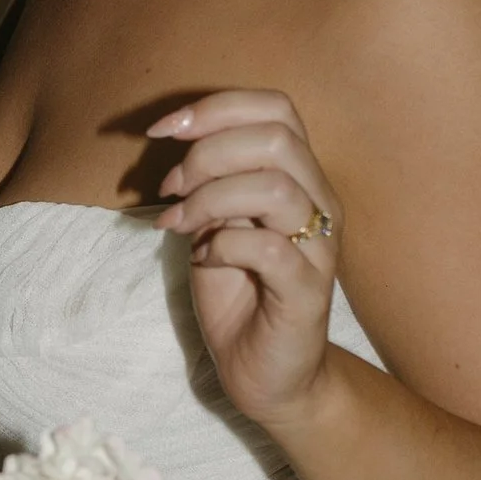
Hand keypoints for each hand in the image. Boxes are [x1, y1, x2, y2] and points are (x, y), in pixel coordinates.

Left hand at [149, 87, 341, 430]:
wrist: (267, 372)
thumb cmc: (239, 292)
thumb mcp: (214, 222)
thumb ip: (208, 181)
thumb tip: (177, 143)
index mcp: (299, 177)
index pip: (275, 108)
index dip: (214, 107)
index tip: (161, 129)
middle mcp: (319, 203)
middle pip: (277, 137)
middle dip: (208, 152)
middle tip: (172, 188)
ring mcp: (319, 247)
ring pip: (276, 187)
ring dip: (211, 198)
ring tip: (180, 223)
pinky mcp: (307, 291)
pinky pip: (270, 248)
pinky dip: (224, 244)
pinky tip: (204, 259)